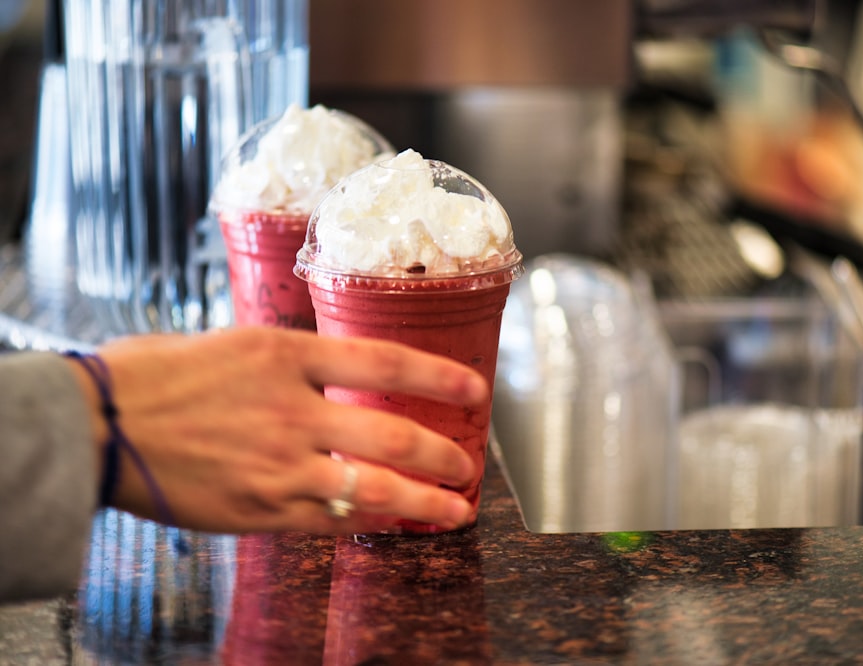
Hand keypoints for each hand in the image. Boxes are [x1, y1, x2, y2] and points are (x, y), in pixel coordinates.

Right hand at [68, 327, 489, 534]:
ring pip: (372, 489)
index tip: (474, 389)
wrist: (97, 424)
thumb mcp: (232, 344)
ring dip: (424, 504)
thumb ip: (290, 360)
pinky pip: (330, 520)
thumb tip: (333, 370)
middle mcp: (291, 410)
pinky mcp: (259, 508)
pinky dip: (368, 523)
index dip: (439, 377)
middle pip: (392, 435)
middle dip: (442, 455)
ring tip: (456, 511)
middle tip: (468, 465)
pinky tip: (392, 524)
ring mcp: (277, 464)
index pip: (384, 362)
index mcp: (285, 356)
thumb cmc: (155, 375)